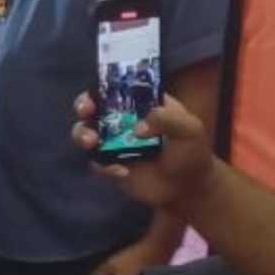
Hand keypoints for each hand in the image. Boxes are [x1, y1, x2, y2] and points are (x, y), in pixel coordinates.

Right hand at [73, 93, 218, 212]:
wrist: (188, 187)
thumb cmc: (191, 151)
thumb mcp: (189, 129)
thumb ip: (167, 120)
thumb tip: (138, 128)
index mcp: (141, 104)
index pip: (117, 88)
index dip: (103, 86)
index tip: (98, 91)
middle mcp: (123, 120)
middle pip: (93, 107)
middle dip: (83, 106)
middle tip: (85, 112)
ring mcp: (114, 143)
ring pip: (86, 132)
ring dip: (82, 135)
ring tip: (90, 143)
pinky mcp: (110, 165)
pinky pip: (97, 162)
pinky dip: (104, 166)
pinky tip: (123, 172)